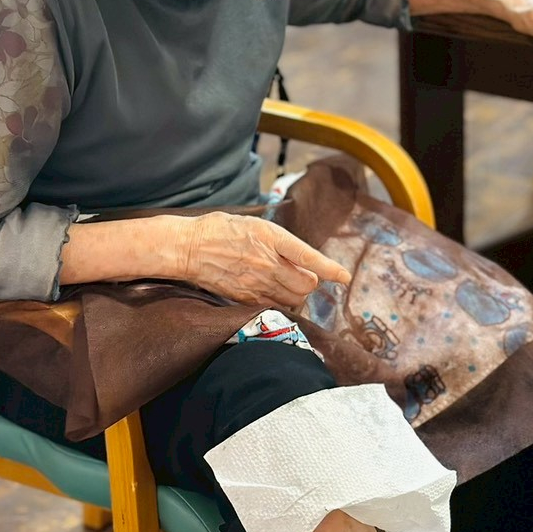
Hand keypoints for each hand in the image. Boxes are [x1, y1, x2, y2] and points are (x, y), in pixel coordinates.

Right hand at [177, 210, 349, 307]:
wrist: (187, 248)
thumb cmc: (219, 230)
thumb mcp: (254, 224)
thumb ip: (279, 241)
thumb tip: (300, 258)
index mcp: (271, 237)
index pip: (309, 257)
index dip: (331, 268)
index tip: (345, 276)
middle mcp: (267, 262)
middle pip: (307, 284)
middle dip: (310, 281)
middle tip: (301, 274)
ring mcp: (256, 283)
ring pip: (294, 298)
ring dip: (297, 293)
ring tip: (284, 282)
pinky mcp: (245, 298)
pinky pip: (274, 306)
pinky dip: (280, 302)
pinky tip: (271, 291)